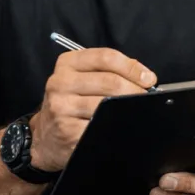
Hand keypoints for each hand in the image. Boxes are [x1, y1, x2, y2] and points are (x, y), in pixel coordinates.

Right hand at [30, 49, 156, 171]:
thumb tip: (145, 76)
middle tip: (147, 97)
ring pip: (107, 104)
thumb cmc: (72, 102)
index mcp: (67, 63)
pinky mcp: (67, 130)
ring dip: (129, 108)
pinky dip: (117, 124)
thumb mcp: (84, 78)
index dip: (132, 67)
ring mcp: (61, 107)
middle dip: (136, 90)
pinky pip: (101, 125)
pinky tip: (120, 124)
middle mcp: (60, 82)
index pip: (106, 57)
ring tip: (136, 110)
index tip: (149, 78)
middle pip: (110, 81)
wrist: (45, 136)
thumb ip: (111, 70)